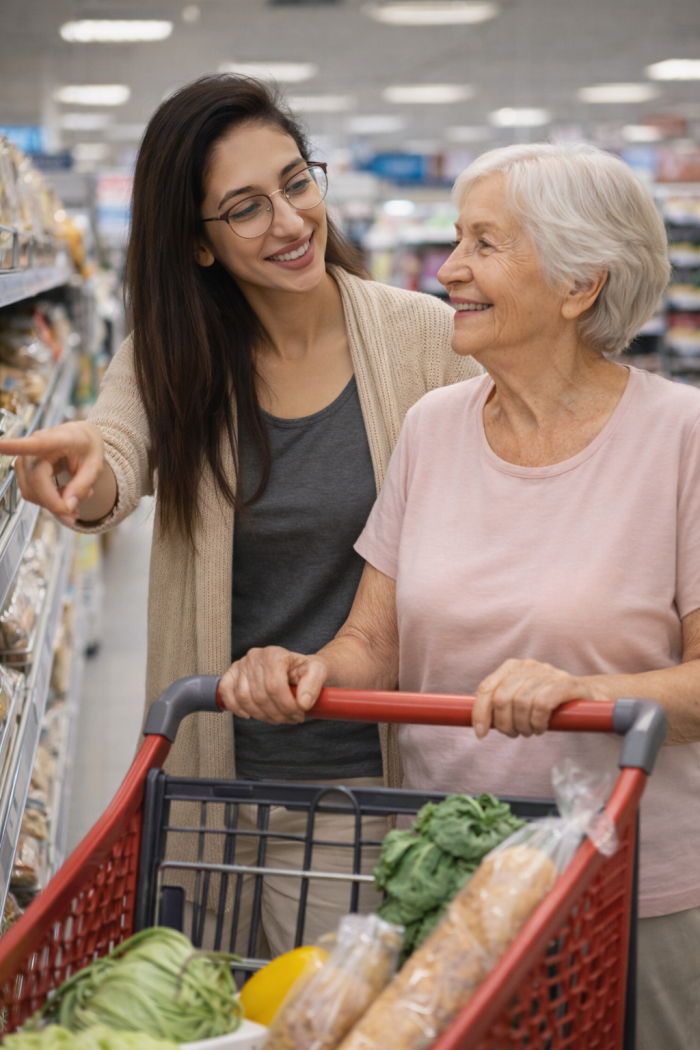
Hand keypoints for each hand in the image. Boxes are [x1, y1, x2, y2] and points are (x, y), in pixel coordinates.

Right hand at [0, 422, 105, 526]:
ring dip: (51, 503)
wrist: (82, 437)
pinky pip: (31, 492)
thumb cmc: (88, 447)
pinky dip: (47, 501)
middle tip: (74, 515)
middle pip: (36, 481)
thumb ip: (82, 485)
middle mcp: (36, 445)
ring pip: (30, 491)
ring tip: (74, 502)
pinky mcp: (24, 469)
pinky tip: (65, 498)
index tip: (0, 445)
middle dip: (54, 503)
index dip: (16, 446)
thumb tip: (67, 506)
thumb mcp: (95, 465)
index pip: (36, 444)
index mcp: (58, 439)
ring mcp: (26, 457)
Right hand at [218, 646, 328, 723]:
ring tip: (277, 718)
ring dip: (261, 715)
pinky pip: (226, 693)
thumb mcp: (318, 672)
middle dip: (277, 714)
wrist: (295, 668)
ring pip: (245, 698)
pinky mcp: (231, 674)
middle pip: (260, 695)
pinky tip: (249, 715)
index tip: (298, 714)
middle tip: (290, 718)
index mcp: (275, 654)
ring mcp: (241, 665)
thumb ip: (313, 685)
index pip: (275, 686)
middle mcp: (255, 657)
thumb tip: (303, 703)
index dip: (286, 706)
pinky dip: (236, 707)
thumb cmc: (305, 670)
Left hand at [472, 658, 595, 739]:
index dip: (480, 713)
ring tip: (530, 731)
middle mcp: (528, 666)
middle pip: (502, 698)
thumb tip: (478, 723)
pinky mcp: (567, 684)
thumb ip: (501, 706)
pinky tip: (541, 728)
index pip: (486, 688)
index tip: (480, 734)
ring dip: (523, 725)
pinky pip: (542, 704)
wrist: (592, 697)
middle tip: (514, 733)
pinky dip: (537, 721)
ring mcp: (548, 672)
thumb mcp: (522, 701)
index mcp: (512, 667)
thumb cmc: (551, 703)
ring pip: (521, 702)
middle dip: (504, 723)